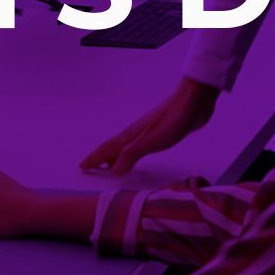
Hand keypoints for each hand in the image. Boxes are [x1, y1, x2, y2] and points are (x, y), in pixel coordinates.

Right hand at [80, 77, 219, 174]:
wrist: (192, 103)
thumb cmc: (171, 122)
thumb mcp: (149, 141)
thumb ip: (130, 155)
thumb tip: (114, 171)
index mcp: (130, 135)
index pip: (107, 149)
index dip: (95, 158)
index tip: (82, 166)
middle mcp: (135, 133)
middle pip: (113, 147)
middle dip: (101, 157)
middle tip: (91, 168)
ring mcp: (147, 132)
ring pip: (125, 147)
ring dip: (115, 156)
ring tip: (110, 167)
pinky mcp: (160, 133)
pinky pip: (137, 147)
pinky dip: (130, 154)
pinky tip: (136, 156)